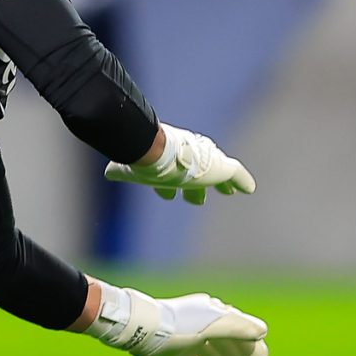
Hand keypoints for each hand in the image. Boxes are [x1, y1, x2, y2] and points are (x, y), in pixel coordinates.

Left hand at [102, 289, 269, 355]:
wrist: (142, 331)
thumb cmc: (179, 324)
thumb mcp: (211, 324)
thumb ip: (238, 327)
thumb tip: (263, 331)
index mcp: (217, 316)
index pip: (244, 334)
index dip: (253, 350)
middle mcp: (207, 329)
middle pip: (232, 353)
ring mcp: (192, 344)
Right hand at [105, 124, 255, 202]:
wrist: (159, 153)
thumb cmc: (144, 160)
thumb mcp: (129, 169)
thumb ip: (120, 171)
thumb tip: (107, 173)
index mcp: (168, 163)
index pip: (169, 176)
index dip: (167, 186)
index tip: (168, 195)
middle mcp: (187, 161)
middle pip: (193, 178)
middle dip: (195, 190)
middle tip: (196, 202)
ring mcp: (205, 165)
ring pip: (217, 175)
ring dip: (221, 185)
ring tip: (228, 193)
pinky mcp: (220, 169)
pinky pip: (235, 175)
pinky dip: (241, 182)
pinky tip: (249, 189)